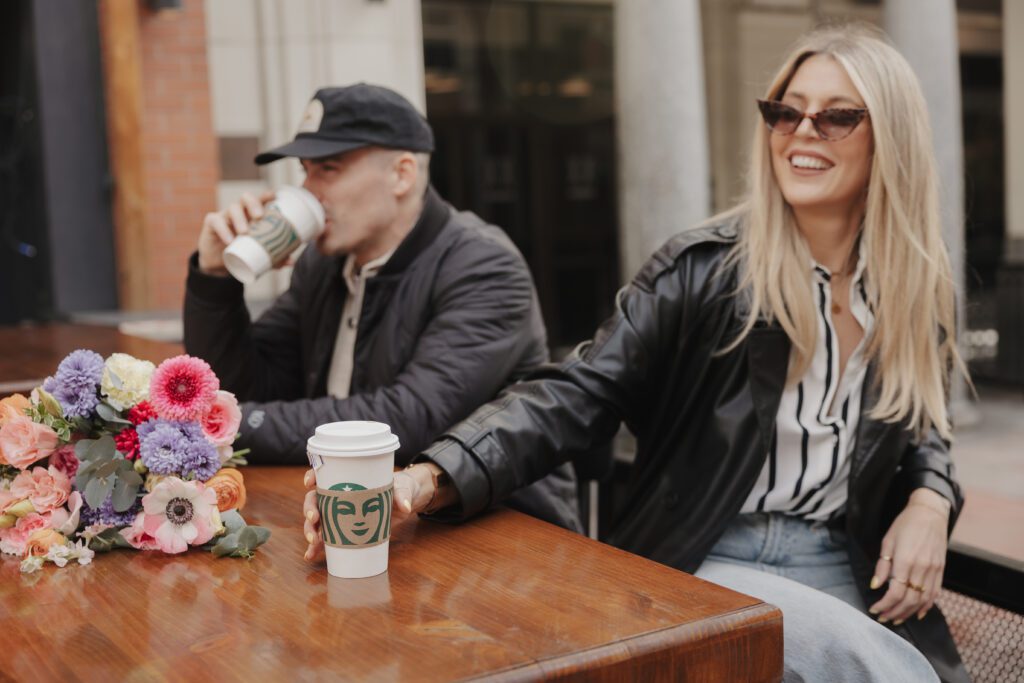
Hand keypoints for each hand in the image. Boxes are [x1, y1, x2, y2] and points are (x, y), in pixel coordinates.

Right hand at [197, 190, 274, 274]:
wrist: (219, 263)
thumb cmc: (242, 252)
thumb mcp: (259, 256)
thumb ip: (275, 258)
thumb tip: (291, 261)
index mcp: (251, 215)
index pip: (259, 200)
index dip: (266, 196)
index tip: (274, 197)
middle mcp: (239, 212)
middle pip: (246, 198)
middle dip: (253, 203)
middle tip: (259, 216)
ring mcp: (224, 215)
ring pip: (232, 208)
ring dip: (239, 218)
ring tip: (244, 232)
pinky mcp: (211, 223)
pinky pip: (216, 222)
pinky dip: (223, 230)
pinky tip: (229, 240)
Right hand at [300, 465, 440, 563]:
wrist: (403, 502)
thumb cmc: (398, 487)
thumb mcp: (401, 487)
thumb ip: (402, 495)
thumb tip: (405, 507)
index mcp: (346, 480)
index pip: (323, 474)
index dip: (312, 476)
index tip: (309, 483)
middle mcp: (336, 496)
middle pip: (314, 500)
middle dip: (309, 509)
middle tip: (314, 519)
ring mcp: (337, 514)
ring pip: (316, 521)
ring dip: (310, 530)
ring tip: (314, 541)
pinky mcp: (342, 530)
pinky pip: (325, 538)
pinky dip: (316, 547)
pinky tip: (311, 555)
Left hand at [868, 488, 950, 624]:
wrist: (930, 513)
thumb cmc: (904, 525)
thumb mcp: (887, 541)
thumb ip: (882, 566)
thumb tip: (875, 586)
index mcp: (906, 560)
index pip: (896, 591)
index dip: (885, 604)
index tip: (874, 609)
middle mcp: (922, 567)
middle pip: (910, 600)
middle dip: (895, 612)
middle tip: (883, 618)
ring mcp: (934, 570)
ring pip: (923, 600)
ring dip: (909, 613)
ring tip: (896, 619)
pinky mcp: (941, 570)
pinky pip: (935, 594)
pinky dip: (926, 606)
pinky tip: (917, 613)